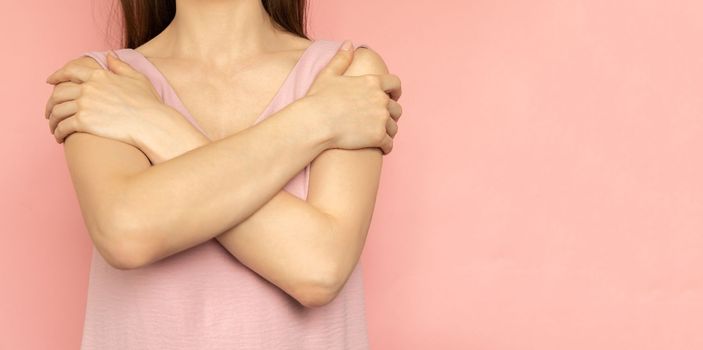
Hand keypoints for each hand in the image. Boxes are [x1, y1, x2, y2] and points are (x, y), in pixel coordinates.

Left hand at [44, 52, 206, 162]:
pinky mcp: (83, 122)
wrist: (152, 124)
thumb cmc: (149, 103)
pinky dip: (58, 132)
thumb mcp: (137, 78)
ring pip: (57, 111)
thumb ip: (121, 66)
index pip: (70, 71)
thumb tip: (109, 56)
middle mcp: (88, 88)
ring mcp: (84, 105)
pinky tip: (60, 138)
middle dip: (50, 103)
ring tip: (54, 128)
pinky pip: (62, 127)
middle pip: (59, 93)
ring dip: (52, 120)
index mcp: (99, 75)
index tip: (51, 81)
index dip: (58, 75)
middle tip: (49, 112)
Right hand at [304, 40, 402, 154]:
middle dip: (391, 114)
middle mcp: (380, 99)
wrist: (315, 123)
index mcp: (372, 82)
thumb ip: (341, 59)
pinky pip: (390, 143)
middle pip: (396, 108)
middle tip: (382, 121)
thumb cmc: (318, 99)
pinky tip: (381, 148)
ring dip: (388, 131)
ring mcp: (381, 119)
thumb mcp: (328, 74)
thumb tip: (349, 44)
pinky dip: (386, 146)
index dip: (396, 91)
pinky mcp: (378, 137)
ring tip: (380, 136)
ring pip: (394, 127)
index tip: (394, 97)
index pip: (395, 84)